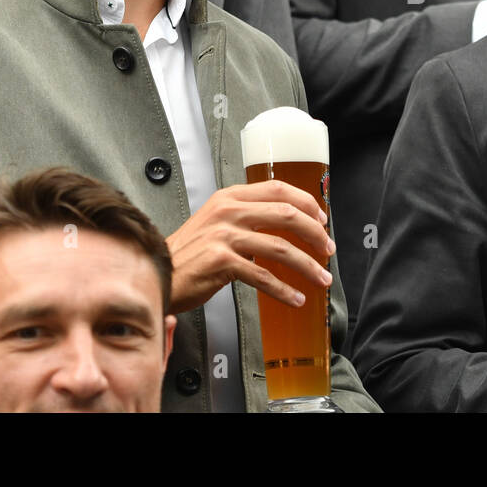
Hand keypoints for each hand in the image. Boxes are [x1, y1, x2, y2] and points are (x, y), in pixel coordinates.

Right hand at [163, 180, 334, 314]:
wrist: (158, 272)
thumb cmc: (189, 251)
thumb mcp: (216, 220)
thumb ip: (246, 216)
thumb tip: (286, 225)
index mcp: (230, 196)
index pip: (279, 189)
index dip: (307, 203)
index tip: (322, 220)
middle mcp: (228, 211)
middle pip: (286, 214)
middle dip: (315, 234)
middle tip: (327, 249)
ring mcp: (224, 236)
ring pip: (280, 247)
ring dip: (307, 265)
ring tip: (320, 278)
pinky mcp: (221, 263)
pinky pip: (263, 276)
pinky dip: (284, 290)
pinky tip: (295, 297)